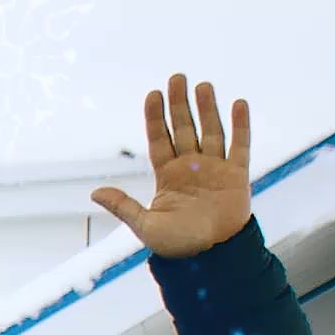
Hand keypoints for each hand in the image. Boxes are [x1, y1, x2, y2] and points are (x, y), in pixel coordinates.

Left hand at [92, 74, 251, 259]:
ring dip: (208, 108)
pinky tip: (238, 103)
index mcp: (167, 175)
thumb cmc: (176, 244)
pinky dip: (240, 125)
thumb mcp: (144, 226)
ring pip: (211, 131)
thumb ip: (123, 206)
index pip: (159, 139)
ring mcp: (214, 168)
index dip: (155, 117)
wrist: (210, 256)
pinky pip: (240, 145)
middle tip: (177, 78)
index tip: (152, 94)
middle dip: (180, 104)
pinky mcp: (237, 175)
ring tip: (203, 85)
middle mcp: (190, 167)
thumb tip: (94, 193)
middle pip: (184, 128)